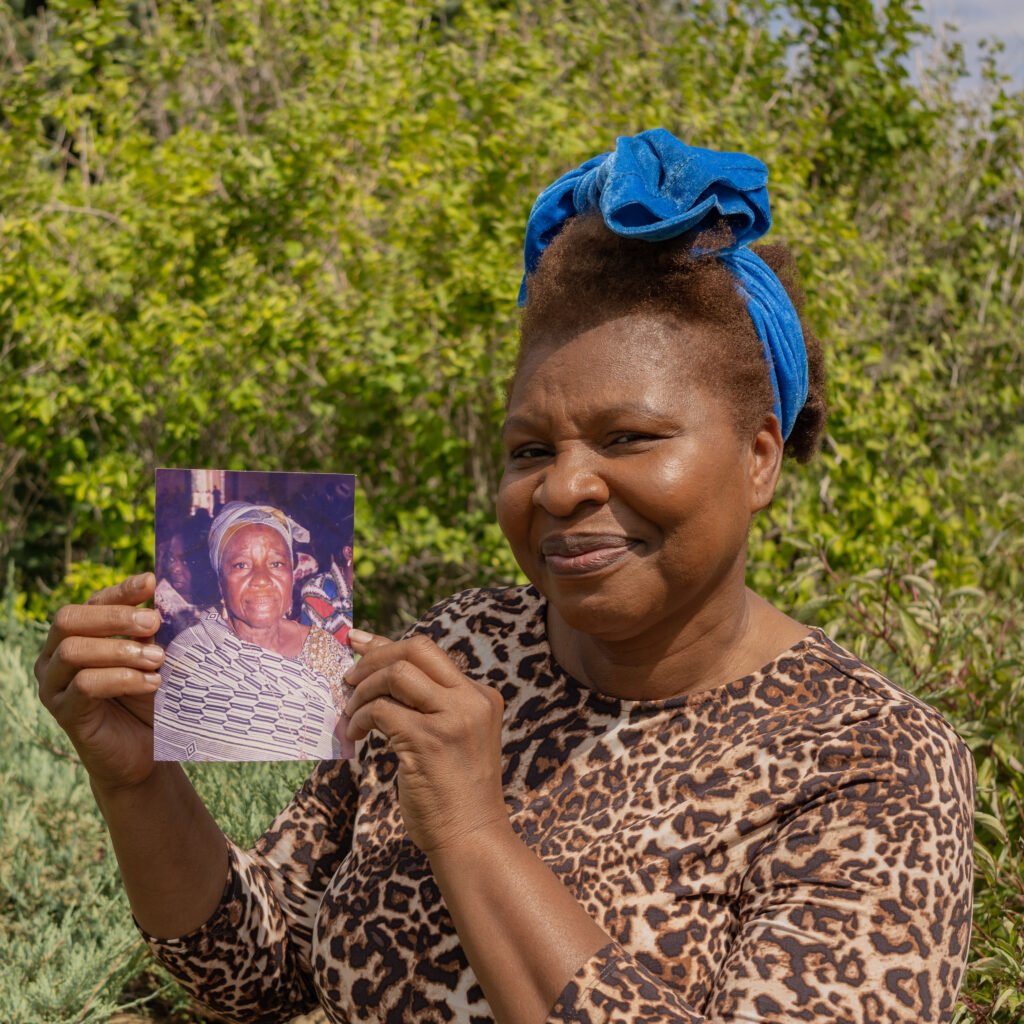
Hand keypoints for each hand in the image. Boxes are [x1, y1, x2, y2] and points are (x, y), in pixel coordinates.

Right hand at [35, 573, 164, 791]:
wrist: (146, 750)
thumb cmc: (148, 698)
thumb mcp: (152, 656)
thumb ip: (149, 632)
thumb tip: (161, 600)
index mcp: (76, 636)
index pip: (90, 602)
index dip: (119, 591)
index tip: (151, 582)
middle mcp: (54, 656)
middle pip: (69, 619)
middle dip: (115, 616)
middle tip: (154, 622)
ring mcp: (54, 685)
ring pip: (74, 651)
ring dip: (121, 651)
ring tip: (158, 660)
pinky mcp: (63, 713)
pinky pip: (85, 685)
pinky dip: (122, 678)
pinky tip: (151, 683)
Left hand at [345, 630, 507, 854]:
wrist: (471, 837)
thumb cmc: (454, 791)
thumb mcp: (453, 736)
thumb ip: (428, 704)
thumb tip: (380, 668)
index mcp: (480, 696)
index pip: (429, 652)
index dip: (387, 644)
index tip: (357, 642)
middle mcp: (471, 700)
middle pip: (416, 649)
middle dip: (374, 656)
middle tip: (349, 677)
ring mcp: (452, 719)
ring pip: (397, 673)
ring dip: (364, 688)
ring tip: (351, 710)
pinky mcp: (428, 740)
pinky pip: (381, 710)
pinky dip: (360, 717)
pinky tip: (354, 734)